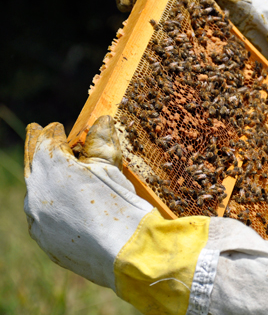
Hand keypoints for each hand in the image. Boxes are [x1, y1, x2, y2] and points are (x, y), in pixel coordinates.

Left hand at [24, 116, 212, 313]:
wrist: (126, 253)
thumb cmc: (121, 205)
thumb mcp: (112, 168)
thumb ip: (101, 142)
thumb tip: (101, 121)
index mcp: (51, 168)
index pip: (47, 141)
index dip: (53, 131)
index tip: (56, 126)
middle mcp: (36, 193)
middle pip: (34, 164)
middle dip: (38, 148)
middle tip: (36, 132)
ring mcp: (38, 219)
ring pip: (37, 192)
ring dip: (45, 179)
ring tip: (56, 172)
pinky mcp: (45, 240)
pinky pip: (43, 216)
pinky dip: (51, 205)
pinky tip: (66, 205)